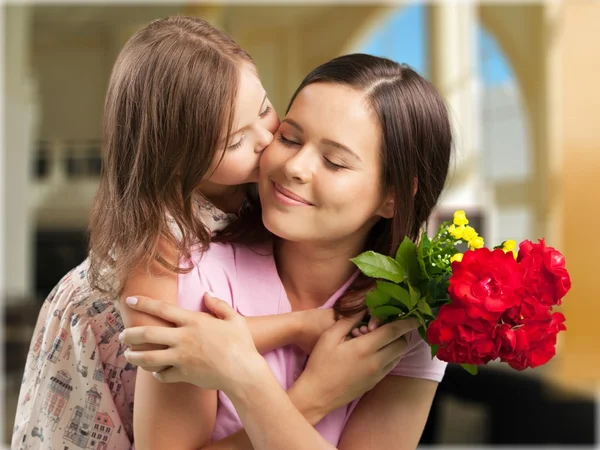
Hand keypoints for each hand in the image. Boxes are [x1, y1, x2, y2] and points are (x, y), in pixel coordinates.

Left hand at [120, 294, 264, 391]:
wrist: (242, 372)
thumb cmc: (241, 344)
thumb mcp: (234, 319)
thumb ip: (219, 305)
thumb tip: (207, 294)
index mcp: (194, 321)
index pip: (162, 309)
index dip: (144, 303)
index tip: (130, 300)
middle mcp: (183, 338)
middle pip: (147, 333)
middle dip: (129, 334)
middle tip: (121, 336)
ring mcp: (181, 357)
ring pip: (148, 356)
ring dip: (134, 356)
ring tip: (128, 355)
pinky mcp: (183, 374)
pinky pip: (162, 375)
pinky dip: (157, 374)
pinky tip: (155, 372)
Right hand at [295, 313, 418, 419]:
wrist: (317, 395)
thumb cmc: (320, 363)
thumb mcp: (330, 336)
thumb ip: (349, 320)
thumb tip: (365, 309)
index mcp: (365, 348)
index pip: (394, 332)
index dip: (407, 322)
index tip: (416, 316)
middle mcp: (376, 362)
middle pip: (401, 344)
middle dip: (402, 333)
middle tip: (391, 325)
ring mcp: (377, 375)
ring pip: (398, 356)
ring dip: (396, 344)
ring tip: (382, 337)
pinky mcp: (374, 383)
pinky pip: (390, 366)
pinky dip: (389, 355)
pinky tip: (375, 351)